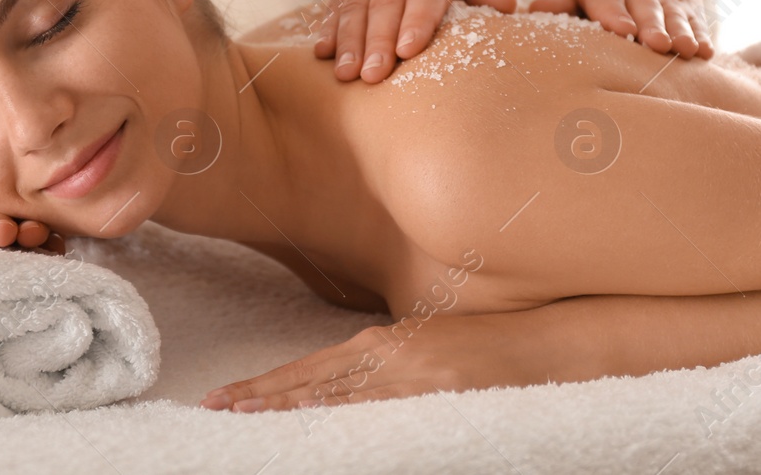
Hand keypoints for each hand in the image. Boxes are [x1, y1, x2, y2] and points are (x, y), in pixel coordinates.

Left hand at [200, 313, 535, 411]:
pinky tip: (309, 419)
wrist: (546, 343)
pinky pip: (376, 406)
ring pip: (334, 393)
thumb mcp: (430, 347)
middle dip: (261, 395)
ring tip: (242, 417)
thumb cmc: (491, 348)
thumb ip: (390, 362)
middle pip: (311, 379)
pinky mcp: (434, 388)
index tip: (229, 397)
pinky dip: (338, 413)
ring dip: (285, 406)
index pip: (312, 368)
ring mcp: (410, 371)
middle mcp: (389, 352)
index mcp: (385, 340)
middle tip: (215, 408)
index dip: (269, 383)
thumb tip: (352, 386)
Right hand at [316, 0, 516, 82]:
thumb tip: (507, 6)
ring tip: (347, 74)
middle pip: (386, 5)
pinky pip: (335, 3)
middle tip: (375, 76)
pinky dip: (327, 27)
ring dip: (350, 41)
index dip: (418, 20)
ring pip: (356, 6)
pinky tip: (323, 53)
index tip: (409, 49)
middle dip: (379, 42)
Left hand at [530, 0, 714, 59]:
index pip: (608, 0)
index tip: (622, 31)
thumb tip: (536, 11)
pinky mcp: (689, 8)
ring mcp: (668, 0)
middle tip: (655, 44)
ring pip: (675, 18)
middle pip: (646, 11)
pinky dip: (702, 36)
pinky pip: (697, 22)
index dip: (615, 15)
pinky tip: (705, 53)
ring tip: (685, 49)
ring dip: (680, 34)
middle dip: (652, 28)